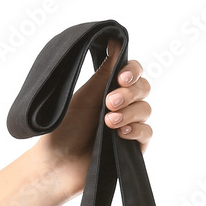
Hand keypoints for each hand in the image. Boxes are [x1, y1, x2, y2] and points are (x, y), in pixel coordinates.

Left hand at [0, 38, 152, 205]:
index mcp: (108, 89)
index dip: (132, 71)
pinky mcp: (132, 149)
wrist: (58, 164)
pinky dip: (136, 130)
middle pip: (144, 88)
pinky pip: (147, 133)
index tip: (121, 78)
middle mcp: (121, 106)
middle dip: (129, 93)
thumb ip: (106, 70)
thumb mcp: (86, 94)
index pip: (133, 72)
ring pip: (146, 110)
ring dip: (129, 112)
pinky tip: (120, 134)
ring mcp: (128, 127)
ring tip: (108, 122)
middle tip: (109, 102)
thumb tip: (117, 41)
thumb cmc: (64, 129)